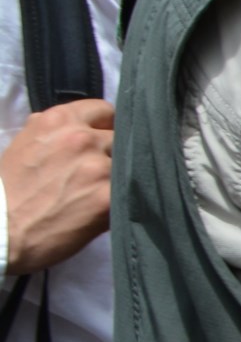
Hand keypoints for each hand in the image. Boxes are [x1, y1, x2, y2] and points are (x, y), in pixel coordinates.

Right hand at [1, 101, 113, 275]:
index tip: (102, 139)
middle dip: (111, 154)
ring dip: (115, 179)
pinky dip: (118, 202)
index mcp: (58, 120)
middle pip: (119, 138)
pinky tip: (101, 211)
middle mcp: (82, 138)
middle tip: (95, 174)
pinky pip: (128, 193)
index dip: (106, 126)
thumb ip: (53, 132)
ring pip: (126, 166)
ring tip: (93, 195)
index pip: (104, 110)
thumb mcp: (23, 145)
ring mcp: (98, 166)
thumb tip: (76, 125)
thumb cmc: (7, 191)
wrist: (0, 231)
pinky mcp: (108, 196)